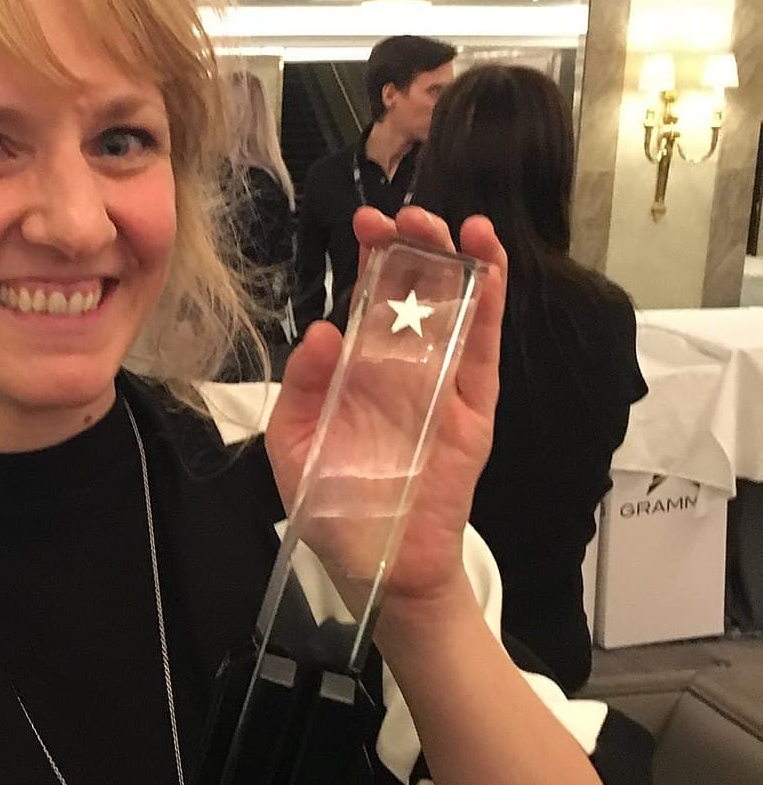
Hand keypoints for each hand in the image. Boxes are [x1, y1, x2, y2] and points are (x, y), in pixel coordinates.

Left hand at [266, 205, 505, 615]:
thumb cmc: (334, 509)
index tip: (365, 225)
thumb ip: (301, 391)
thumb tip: (322, 331)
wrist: (381, 566)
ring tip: (452, 224)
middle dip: (414, 247)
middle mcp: (402, 367)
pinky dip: (490, 302)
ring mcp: (443, 382)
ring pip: (456, 308)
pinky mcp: (475, 405)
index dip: (370, 259)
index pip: (367, 300)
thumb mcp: (295, 448)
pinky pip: (484, 346)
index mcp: (357, 370)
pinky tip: (488, 261)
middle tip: (405, 217)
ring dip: (457, 261)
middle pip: (415, 291)